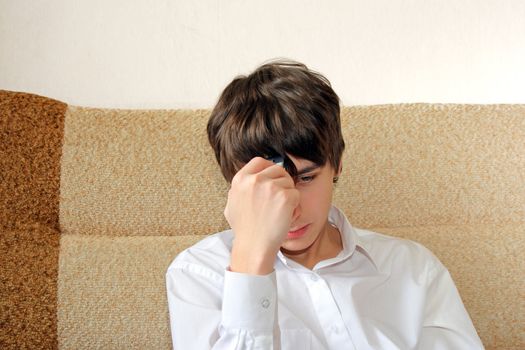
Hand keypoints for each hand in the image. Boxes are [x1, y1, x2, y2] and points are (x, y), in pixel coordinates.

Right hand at [225, 157, 299, 274]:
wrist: (253, 247)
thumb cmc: (244, 230)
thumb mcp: (232, 204)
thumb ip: (240, 189)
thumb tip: (248, 180)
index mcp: (240, 179)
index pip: (259, 161)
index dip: (268, 169)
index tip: (272, 179)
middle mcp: (255, 180)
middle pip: (277, 169)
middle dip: (281, 182)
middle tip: (279, 199)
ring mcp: (271, 187)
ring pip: (289, 182)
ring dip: (288, 195)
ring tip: (279, 211)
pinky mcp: (285, 197)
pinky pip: (297, 194)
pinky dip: (295, 206)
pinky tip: (285, 217)